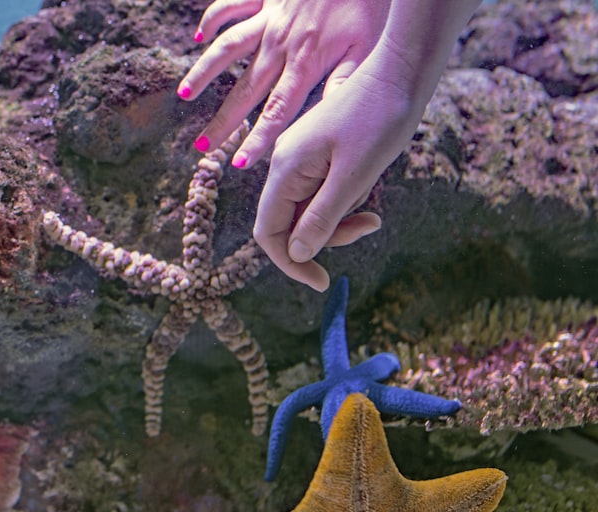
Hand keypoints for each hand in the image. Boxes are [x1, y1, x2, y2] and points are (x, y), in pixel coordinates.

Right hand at [177, 0, 389, 166]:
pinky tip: (199, 37)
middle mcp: (279, 45)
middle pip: (245, 90)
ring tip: (183, 96)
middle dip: (222, 121)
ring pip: (227, 49)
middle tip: (201, 146)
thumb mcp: (367, 46)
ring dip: (203, 73)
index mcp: (304, 64)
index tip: (238, 165)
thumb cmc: (369, 3)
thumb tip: (326, 124)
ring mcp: (268, 18)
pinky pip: (231, 6)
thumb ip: (343, 83)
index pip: (276, 113)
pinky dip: (212, 20)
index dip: (257, 141)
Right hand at [253, 41, 430, 290]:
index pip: (269, 231)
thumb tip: (297, 253)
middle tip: (368, 228)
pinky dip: (344, 199)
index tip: (321, 281)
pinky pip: (323, 191)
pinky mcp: (317, 154)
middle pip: (290, 223)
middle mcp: (285, 164)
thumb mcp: (354, 176)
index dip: (290, 261)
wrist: (401, 71)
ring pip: (309, 210)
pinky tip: (368, 183)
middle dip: (325, 237)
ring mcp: (301, 158)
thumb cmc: (381, 119)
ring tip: (374, 206)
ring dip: (340, 218)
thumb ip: (322, 218)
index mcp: (286, 169)